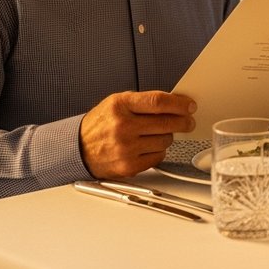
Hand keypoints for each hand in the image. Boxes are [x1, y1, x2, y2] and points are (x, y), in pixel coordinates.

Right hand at [79, 91, 195, 178]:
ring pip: (165, 140)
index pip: (158, 102)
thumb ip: (144, 102)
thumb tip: (176, 103)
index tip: (190, 105)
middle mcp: (122, 127)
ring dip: (167, 136)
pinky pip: (159, 157)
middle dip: (183, 121)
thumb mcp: (117, 103)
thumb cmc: (101, 124)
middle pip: (167, 122)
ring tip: (157, 134)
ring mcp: (125, 148)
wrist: (77, 149)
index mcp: (119, 105)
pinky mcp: (128, 166)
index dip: (179, 104)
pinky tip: (149, 146)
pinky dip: (158, 151)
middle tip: (188, 121)